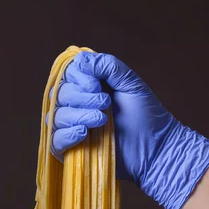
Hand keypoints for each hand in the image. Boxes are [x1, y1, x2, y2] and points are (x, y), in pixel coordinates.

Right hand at [48, 52, 208, 208]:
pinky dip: (67, 135)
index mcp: (88, 88)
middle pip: (59, 94)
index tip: (98, 86)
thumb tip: (79, 59)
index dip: (78, 78)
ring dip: (78, 115)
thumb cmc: (145, 116)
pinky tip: (84, 133)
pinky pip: (54, 140)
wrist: (154, 149)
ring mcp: (72, 128)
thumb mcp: (130, 83)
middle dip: (81, 98)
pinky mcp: (71, 150)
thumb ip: (107, 66)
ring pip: (56, 116)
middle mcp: (76, 106)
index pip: (67, 75)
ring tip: (102, 120)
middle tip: (106, 104)